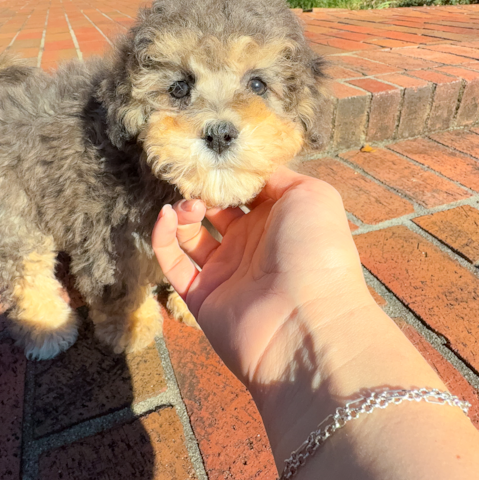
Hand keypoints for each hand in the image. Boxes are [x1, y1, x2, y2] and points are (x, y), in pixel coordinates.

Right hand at [151, 166, 374, 397]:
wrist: (305, 322)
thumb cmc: (315, 252)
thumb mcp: (310, 196)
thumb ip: (277, 175)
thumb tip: (249, 170)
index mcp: (279, 220)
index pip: (246, 189)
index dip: (229, 173)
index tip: (214, 157)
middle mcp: (253, 245)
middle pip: (216, 209)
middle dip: (203, 190)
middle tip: (195, 179)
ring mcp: (227, 272)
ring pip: (191, 234)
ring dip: (184, 212)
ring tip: (189, 205)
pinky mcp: (201, 297)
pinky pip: (174, 264)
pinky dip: (163, 238)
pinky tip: (167, 216)